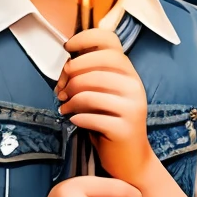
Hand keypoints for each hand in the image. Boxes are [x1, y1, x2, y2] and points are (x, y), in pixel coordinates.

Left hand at [57, 29, 152, 184]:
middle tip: (61, 90)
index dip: (85, 38)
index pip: (110, 41)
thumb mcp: (103, 93)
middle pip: (95, 64)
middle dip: (70, 74)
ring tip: (65, 107)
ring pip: (89, 91)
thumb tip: (67, 63)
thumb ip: (91, 74)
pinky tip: (76, 121)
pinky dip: (76, 118)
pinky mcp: (125, 127)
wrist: (129, 157)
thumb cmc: (109, 121)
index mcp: (128, 72)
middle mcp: (134, 85)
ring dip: (69, 100)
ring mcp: (132, 106)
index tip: (68, 48)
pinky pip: (90, 116)